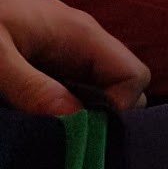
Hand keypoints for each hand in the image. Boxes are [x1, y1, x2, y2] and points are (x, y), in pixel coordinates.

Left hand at [0, 0, 148, 117]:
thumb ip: (30, 86)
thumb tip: (73, 117)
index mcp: (80, 33)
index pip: (135, 75)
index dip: (119, 107)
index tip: (82, 130)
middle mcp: (81, 38)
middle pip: (121, 83)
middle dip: (104, 113)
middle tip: (66, 134)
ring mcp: (65, 45)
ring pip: (98, 85)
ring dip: (81, 110)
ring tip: (46, 127)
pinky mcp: (45, 54)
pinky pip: (73, 83)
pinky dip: (63, 103)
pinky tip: (33, 113)